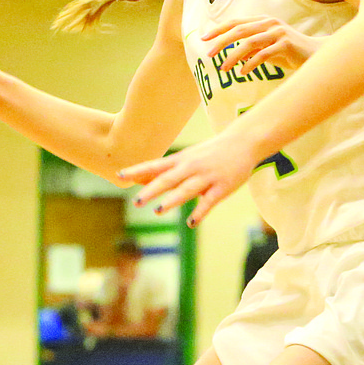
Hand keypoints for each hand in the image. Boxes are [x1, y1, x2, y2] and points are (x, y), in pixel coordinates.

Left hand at [119, 128, 260, 225]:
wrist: (244, 141)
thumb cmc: (212, 152)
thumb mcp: (188, 157)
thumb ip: (167, 169)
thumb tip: (140, 178)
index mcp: (181, 160)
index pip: (155, 165)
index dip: (137, 171)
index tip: (119, 176)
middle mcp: (191, 167)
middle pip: (168, 179)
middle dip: (152, 190)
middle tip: (136, 201)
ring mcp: (207, 177)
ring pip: (187, 189)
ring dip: (172, 200)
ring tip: (158, 211)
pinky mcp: (222, 187)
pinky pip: (209, 201)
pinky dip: (200, 212)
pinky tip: (191, 223)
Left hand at [201, 16, 317, 75]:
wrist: (316, 56)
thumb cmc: (290, 53)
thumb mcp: (268, 49)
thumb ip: (253, 49)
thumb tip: (235, 55)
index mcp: (263, 21)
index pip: (236, 22)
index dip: (219, 29)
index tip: (204, 39)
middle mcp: (269, 23)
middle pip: (239, 30)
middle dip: (221, 41)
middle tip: (209, 54)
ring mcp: (278, 32)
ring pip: (249, 42)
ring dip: (233, 56)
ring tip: (223, 68)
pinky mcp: (286, 44)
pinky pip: (264, 54)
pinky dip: (251, 64)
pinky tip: (243, 72)